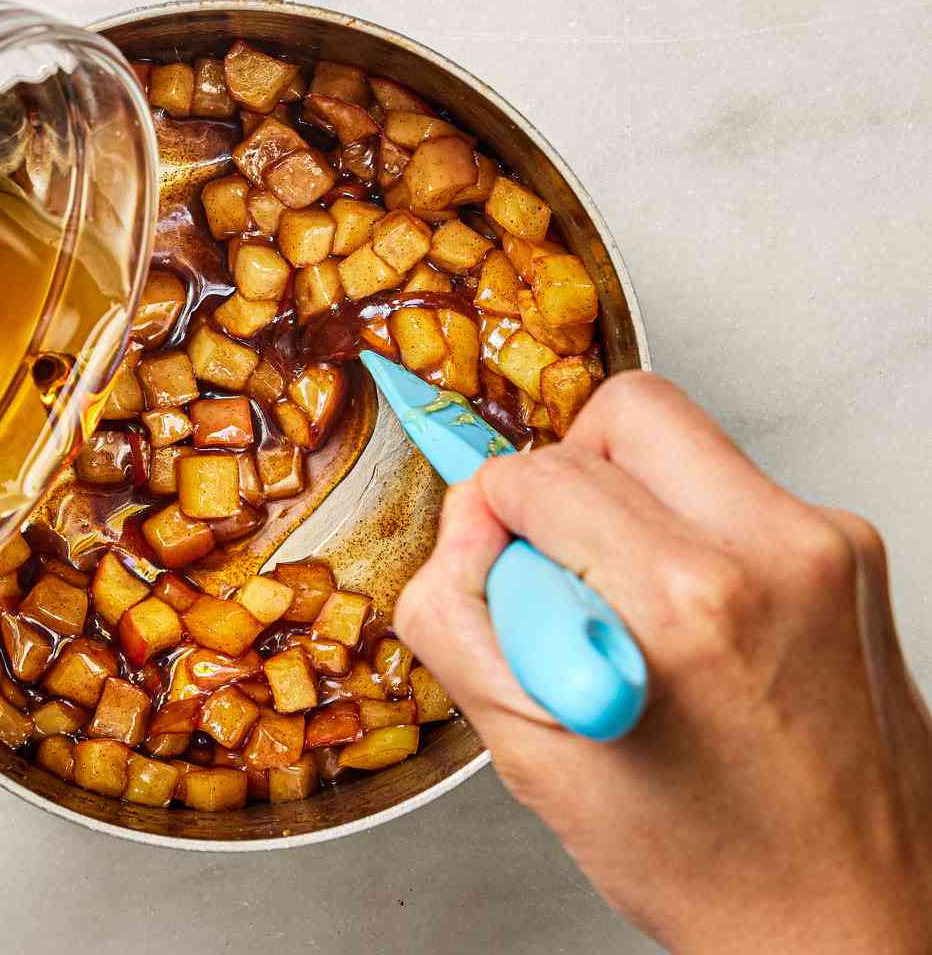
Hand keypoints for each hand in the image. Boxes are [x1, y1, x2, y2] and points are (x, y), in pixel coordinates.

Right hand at [395, 372, 931, 954]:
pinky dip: (700, 531)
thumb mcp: (534, 759)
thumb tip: (466, 517)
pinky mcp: (857, 548)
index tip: (499, 562)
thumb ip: (461, 615)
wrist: (857, 923)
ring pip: (680, 435)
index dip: (496, 516)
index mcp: (684, 605)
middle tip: (567, 567)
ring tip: (639, 600)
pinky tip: (704, 624)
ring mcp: (825, 545)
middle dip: (568, 481)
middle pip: (620, 413)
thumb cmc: (712, 866)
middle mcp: (770, 553)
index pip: (536, 473)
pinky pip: (736, 486)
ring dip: (635, 494)